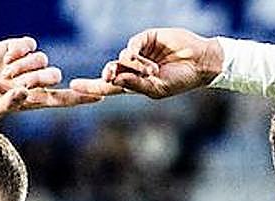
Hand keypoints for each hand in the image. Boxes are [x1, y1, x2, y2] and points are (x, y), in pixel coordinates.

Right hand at [0, 37, 104, 118]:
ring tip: (5, 73)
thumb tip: (25, 92)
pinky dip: (17, 51)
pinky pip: (30, 45)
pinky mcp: (20, 47)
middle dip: (36, 77)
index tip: (100, 96)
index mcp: (34, 100)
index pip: (63, 99)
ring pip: (42, 59)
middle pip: (53, 75)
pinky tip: (5, 59)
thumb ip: (8, 104)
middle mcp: (36, 81)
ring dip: (23, 66)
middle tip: (14, 81)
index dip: (80, 98)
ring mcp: (29, 63)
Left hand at [70, 28, 223, 99]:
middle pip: (111, 70)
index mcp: (134, 84)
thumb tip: (113, 79)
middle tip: (108, 75)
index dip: (91, 86)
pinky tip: (150, 64)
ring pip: (122, 58)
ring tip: (153, 71)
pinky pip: (132, 45)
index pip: (107, 86)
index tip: (73, 86)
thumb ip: (135, 84)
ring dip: (134, 66)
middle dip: (107, 74)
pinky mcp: (147, 38)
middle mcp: (134, 68)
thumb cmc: (181, 80)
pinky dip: (136, 54)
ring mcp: (140, 52)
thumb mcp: (156, 88)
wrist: (201, 63)